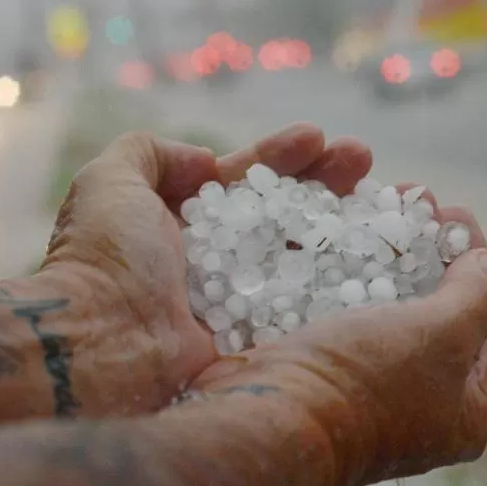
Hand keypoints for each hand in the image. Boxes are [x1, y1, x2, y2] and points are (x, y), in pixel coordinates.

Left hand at [41, 123, 371, 412]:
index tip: (318, 137)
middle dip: (325, 182)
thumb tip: (204, 160)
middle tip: (365, 160)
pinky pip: (309, 302)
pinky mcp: (261, 339)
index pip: (242, 182)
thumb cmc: (106, 262)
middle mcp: (214, 263)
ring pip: (303, 254)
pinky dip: (344, 278)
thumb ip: (147, 152)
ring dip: (344, 224)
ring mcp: (241, 303)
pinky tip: (376, 255)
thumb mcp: (109, 183)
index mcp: (181, 226)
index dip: (281, 158)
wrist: (105, 348)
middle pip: (282, 214)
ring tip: (381, 196)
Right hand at [188, 203, 486, 485]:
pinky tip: (343, 238)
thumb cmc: (366, 380)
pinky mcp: (324, 380)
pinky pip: (348, 318)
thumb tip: (486, 264)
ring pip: (389, 311)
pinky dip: (350, 277)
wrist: (268, 420)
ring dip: (387, 258)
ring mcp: (370, 398)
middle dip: (428, 253)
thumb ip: (476, 294)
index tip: (453, 215)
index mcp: (465, 416)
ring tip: (379, 207)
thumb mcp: (441, 332)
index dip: (476, 263)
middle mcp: (421, 413)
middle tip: (416, 204)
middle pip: (438, 316)